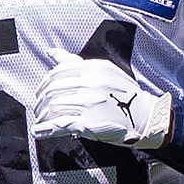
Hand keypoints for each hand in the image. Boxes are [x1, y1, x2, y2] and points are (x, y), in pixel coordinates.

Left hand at [28, 56, 172, 148]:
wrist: (145, 116)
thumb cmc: (123, 94)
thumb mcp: (102, 70)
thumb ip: (74, 62)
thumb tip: (50, 52)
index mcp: (93, 68)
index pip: (58, 73)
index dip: (44, 84)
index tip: (40, 93)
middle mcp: (90, 84)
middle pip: (53, 91)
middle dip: (40, 102)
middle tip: (38, 109)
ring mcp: (89, 104)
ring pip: (54, 108)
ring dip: (42, 116)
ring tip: (40, 120)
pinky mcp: (88, 123)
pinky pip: (60, 125)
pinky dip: (45, 129)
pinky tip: (38, 132)